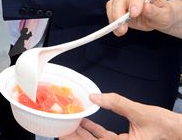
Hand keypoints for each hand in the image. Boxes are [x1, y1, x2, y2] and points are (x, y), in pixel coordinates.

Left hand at [61, 93, 181, 139]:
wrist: (180, 130)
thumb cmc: (165, 126)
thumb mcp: (139, 112)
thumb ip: (116, 103)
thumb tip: (95, 97)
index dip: (80, 139)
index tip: (65, 134)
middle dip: (78, 138)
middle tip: (62, 131)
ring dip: (85, 134)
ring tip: (71, 125)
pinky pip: (106, 138)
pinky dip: (95, 131)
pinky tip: (86, 124)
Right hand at [106, 0, 172, 36]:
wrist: (158, 18)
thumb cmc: (163, 15)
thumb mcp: (165, 16)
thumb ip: (156, 12)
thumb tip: (146, 7)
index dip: (134, 3)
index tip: (133, 14)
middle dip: (118, 14)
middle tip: (123, 29)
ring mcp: (124, 0)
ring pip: (112, 5)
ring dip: (113, 19)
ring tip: (120, 31)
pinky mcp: (118, 8)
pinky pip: (110, 12)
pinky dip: (112, 22)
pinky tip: (118, 31)